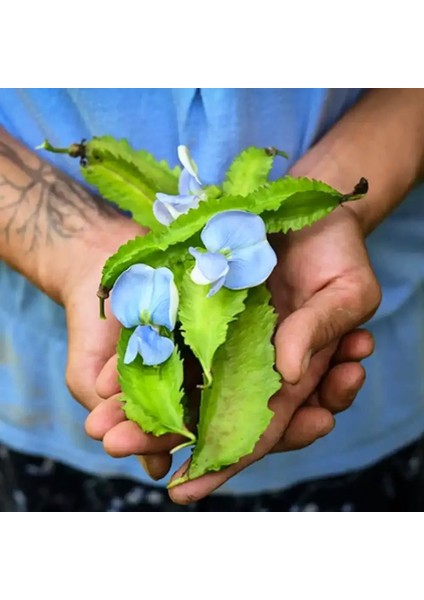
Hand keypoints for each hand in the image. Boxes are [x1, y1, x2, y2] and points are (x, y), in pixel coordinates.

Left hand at [86, 206, 379, 500]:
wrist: (313, 209)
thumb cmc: (340, 255)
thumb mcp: (345, 294)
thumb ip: (318, 332)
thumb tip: (286, 375)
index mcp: (290, 375)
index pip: (257, 429)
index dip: (222, 460)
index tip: (183, 489)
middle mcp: (251, 364)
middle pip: (204, 412)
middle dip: (160, 434)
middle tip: (114, 446)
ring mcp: (223, 338)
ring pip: (178, 382)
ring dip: (139, 404)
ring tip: (98, 424)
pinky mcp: (201, 308)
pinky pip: (167, 338)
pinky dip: (139, 359)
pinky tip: (107, 377)